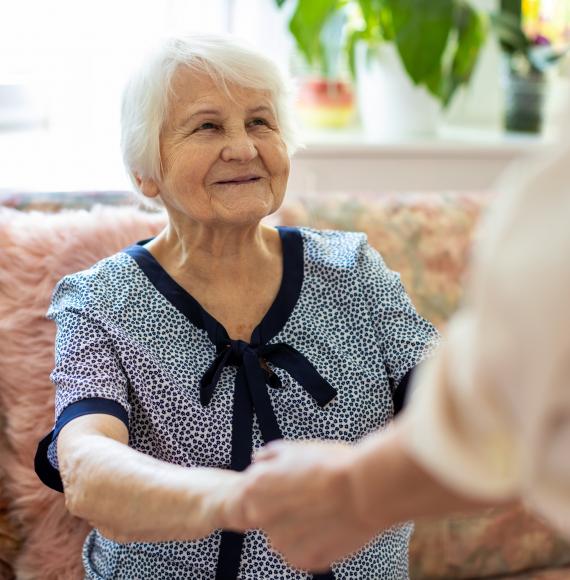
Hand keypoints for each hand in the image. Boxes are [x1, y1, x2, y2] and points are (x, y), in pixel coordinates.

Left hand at [231, 440, 378, 571]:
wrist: (364, 489)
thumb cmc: (333, 465)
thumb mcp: (295, 448)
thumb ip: (269, 456)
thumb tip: (258, 460)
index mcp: (255, 488)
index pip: (255, 493)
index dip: (278, 487)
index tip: (295, 485)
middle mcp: (262, 518)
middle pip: (270, 516)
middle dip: (287, 509)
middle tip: (313, 497)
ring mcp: (281, 543)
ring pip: (287, 536)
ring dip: (301, 528)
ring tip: (325, 510)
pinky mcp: (303, 561)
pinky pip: (304, 553)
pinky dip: (315, 544)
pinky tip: (331, 525)